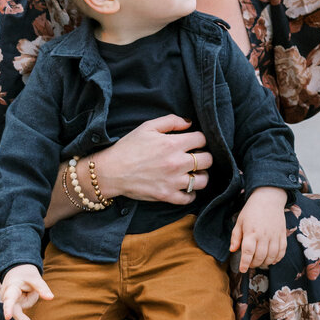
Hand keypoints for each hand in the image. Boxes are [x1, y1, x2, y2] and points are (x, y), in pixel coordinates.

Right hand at [2, 264, 52, 319]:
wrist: (17, 269)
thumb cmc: (25, 272)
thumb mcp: (35, 277)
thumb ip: (42, 288)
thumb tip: (51, 298)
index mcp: (10, 288)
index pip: (9, 300)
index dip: (8, 309)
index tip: (7, 317)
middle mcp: (7, 298)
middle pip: (16, 313)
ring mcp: (11, 303)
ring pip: (26, 305)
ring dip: (32, 296)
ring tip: (29, 286)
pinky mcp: (15, 305)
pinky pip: (27, 305)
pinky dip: (30, 298)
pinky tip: (27, 291)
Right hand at [97, 115, 213, 204]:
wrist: (111, 171)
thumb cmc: (128, 147)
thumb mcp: (148, 127)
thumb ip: (171, 121)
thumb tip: (189, 123)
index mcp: (173, 144)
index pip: (202, 139)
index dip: (200, 139)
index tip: (194, 142)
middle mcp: (177, 163)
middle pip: (208, 160)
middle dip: (204, 156)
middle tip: (196, 157)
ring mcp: (173, 181)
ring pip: (202, 180)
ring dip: (201, 176)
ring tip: (193, 172)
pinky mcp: (167, 196)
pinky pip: (189, 198)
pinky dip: (190, 194)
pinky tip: (185, 187)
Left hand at [230, 188, 288, 271]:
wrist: (269, 198)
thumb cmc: (252, 210)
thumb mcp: (240, 221)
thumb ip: (235, 237)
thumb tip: (233, 250)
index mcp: (251, 232)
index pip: (248, 252)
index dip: (245, 263)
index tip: (242, 270)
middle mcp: (264, 235)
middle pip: (260, 257)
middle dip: (254, 264)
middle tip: (250, 263)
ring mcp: (274, 235)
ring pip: (271, 256)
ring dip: (265, 263)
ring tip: (260, 262)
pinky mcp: (282, 234)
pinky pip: (282, 251)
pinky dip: (277, 258)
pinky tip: (272, 259)